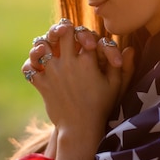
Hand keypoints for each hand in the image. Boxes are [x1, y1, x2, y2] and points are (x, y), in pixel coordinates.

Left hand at [21, 19, 134, 159]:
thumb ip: (124, 66)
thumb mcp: (116, 86)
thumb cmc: (101, 107)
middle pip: (62, 32)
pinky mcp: (42, 84)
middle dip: (62, 30)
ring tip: (46, 50)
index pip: (84, 34)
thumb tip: (131, 48)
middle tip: (63, 34)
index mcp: (88, 61)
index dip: (86, 35)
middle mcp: (69, 63)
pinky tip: (37, 67)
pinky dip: (31, 66)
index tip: (87, 43)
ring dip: (43, 46)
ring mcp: (53, 73)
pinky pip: (29, 68)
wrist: (81, 129)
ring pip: (41, 46)